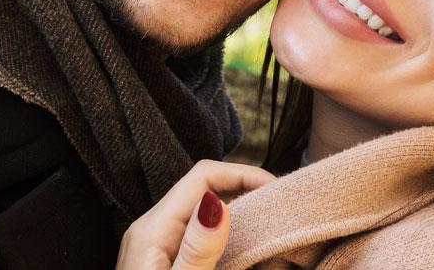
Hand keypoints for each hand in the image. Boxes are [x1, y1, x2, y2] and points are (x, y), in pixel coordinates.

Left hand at [116, 160, 275, 269]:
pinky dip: (225, 229)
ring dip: (237, 208)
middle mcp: (152, 230)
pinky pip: (197, 232)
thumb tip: (216, 205)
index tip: (278, 189)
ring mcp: (157, 245)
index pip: (201, 177)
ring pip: (201, 209)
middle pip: (202, 188)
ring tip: (270, 220)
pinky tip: (244, 243)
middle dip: (244, 188)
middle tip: (281, 205)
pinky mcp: (165, 260)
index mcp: (152, 230)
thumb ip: (197, 251)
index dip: (243, 173)